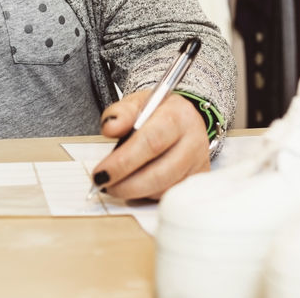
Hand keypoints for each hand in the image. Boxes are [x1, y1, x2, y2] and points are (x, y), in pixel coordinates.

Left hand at [90, 90, 209, 199]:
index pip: (152, 142)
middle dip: (126, 184)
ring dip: (135, 192)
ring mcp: (198, 165)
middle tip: (104, 184)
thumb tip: (110, 127)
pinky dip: (147, 196)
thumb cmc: (159, 113)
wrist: (185, 120)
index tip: (101, 172)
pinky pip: (169, 197)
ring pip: (164, 189)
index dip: (124, 161)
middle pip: (160, 173)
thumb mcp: (138, 103)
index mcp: (179, 116)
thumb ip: (121, 113)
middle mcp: (194, 142)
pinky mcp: (196, 182)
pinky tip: (135, 186)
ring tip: (116, 184)